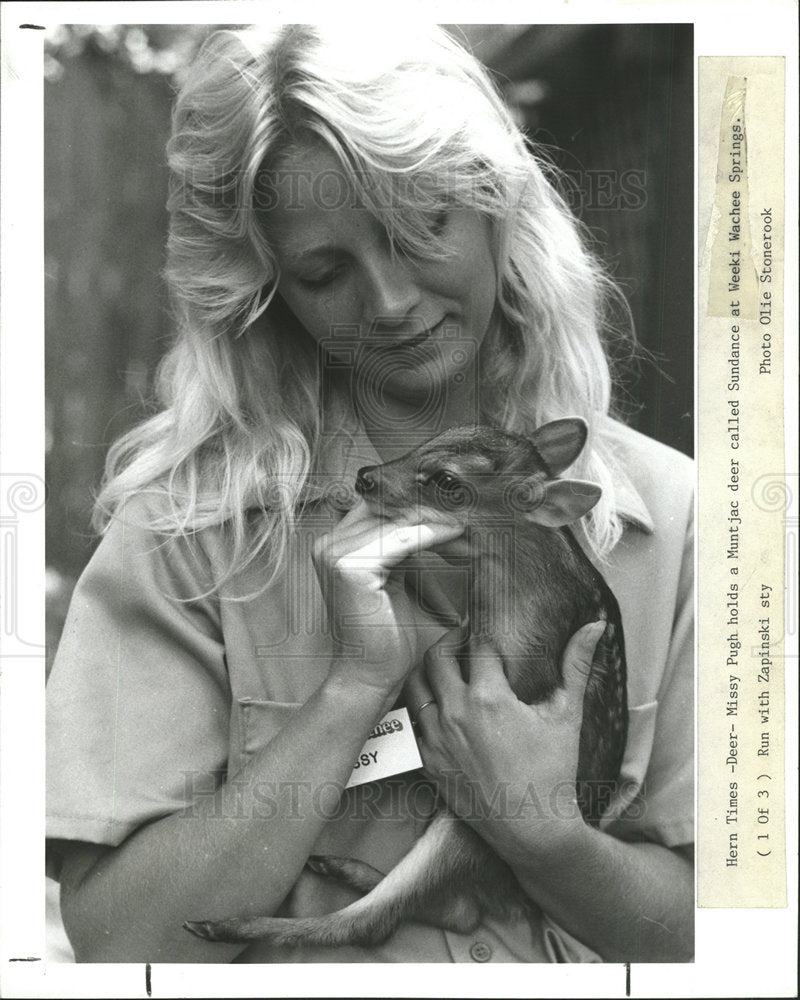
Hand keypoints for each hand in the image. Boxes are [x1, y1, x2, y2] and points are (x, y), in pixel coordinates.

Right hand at [313, 499, 464, 702]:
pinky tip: (456, 535)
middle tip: (470, 518)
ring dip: (438, 521)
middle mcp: (328, 543)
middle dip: (433, 511)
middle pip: (390, 508)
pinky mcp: (350, 566)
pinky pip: (403, 538)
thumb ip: (408, 547)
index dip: (421, 506)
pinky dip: (433, 534)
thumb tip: (445, 515)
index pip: (383, 507)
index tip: (458, 512)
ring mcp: (334, 553)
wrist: (371, 676)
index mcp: (335, 544)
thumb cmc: (387, 636)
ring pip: (399, 520)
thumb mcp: (399, 578)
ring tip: (469, 529)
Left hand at [407, 621, 604, 859]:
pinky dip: (421, 710)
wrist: (532, 830)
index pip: (476, 646)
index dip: (483, 634)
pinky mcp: (428, 762)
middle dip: (450, 643)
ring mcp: (436, 739)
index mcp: (488, 698)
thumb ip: (576, 665)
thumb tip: (595, 626)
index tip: (488, 634)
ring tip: (446, 670)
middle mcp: (455, 713)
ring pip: (415, 686)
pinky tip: (438, 708)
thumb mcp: (567, 715)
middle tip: (464, 643)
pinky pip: (411, 724)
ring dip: (428, 672)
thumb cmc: (553, 772)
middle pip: (436, 657)